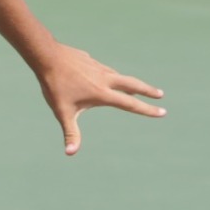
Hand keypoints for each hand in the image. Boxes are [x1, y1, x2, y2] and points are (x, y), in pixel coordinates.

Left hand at [37, 43, 164, 155]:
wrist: (47, 56)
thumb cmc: (55, 86)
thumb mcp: (62, 112)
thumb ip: (70, 133)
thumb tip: (70, 153)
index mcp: (102, 93)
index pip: (130, 104)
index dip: (147, 110)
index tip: (162, 112)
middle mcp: (105, 79)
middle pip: (133, 84)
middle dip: (147, 91)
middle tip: (160, 94)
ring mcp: (98, 67)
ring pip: (118, 76)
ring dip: (129, 82)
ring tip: (134, 87)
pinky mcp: (90, 61)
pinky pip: (103, 69)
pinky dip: (110, 74)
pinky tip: (104, 75)